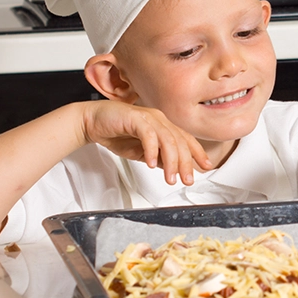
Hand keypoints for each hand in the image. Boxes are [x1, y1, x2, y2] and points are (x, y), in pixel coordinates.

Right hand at [80, 101, 210, 185]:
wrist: (91, 122)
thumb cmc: (115, 133)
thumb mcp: (141, 151)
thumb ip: (158, 157)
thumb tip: (173, 168)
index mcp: (163, 125)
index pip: (186, 139)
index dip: (198, 153)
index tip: (206, 166)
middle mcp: (159, 119)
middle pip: (180, 141)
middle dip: (186, 163)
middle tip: (187, 179)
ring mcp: (147, 117)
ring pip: (167, 139)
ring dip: (171, 161)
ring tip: (170, 178)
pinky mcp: (134, 118)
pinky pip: (148, 135)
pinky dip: (151, 150)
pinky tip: (151, 164)